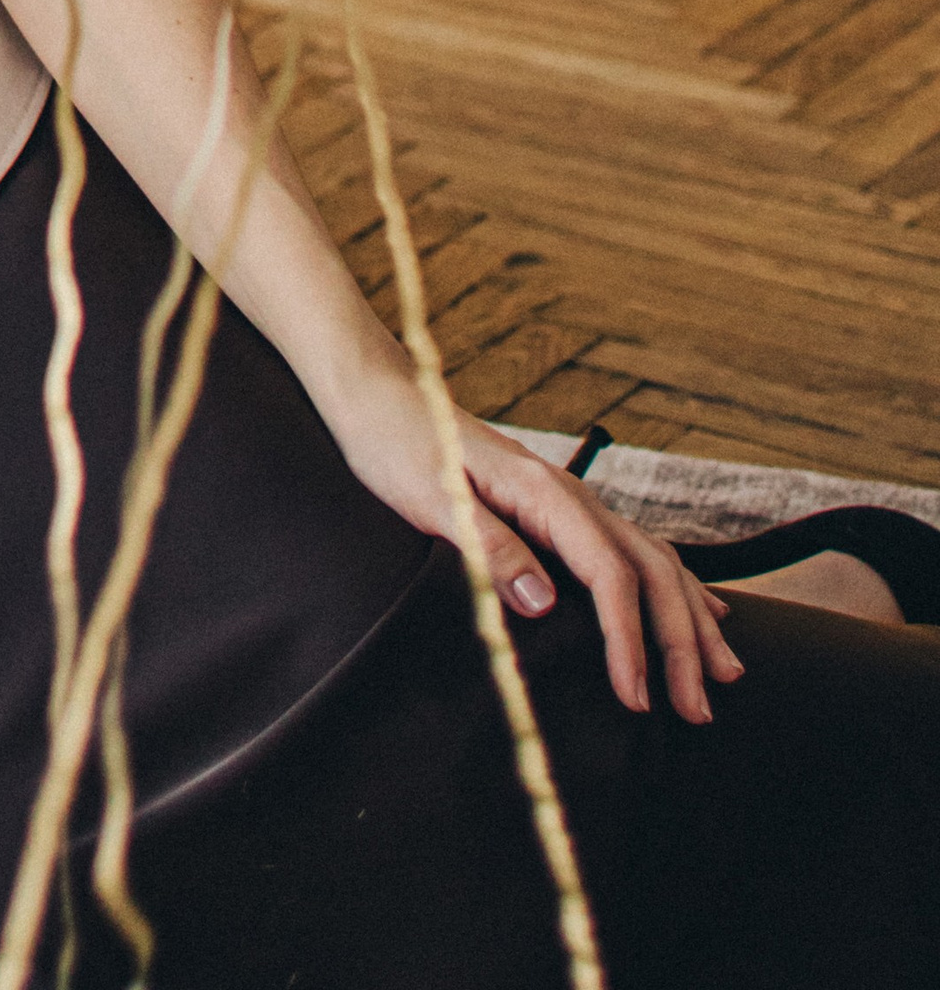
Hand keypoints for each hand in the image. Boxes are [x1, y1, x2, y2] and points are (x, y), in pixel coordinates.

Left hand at [332, 365, 742, 722]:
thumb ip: (490, 547)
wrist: (382, 398)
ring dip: (691, 618)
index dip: (629, 640)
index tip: (637, 697)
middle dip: (681, 642)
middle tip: (699, 709)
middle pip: (650, 571)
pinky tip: (702, 608)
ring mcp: (570, 500)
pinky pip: (634, 550)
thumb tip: (544, 604)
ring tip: (722, 673)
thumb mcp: (432, 499)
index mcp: (545, 494)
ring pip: (654, 560)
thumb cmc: (400, 446)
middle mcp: (570, 495)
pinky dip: (675, 586)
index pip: (610, 576)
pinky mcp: (559, 510)